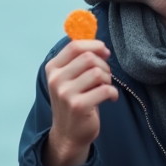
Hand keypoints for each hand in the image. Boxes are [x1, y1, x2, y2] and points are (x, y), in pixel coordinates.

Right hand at [43, 39, 118, 165]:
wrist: (68, 134)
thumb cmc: (73, 101)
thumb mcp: (69, 78)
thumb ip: (78, 58)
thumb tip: (93, 31)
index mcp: (53, 68)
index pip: (75, 45)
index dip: (94, 45)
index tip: (104, 52)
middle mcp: (56, 79)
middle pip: (89, 58)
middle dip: (104, 64)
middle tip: (106, 76)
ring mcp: (66, 93)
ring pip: (98, 73)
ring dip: (109, 79)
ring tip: (107, 87)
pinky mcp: (79, 106)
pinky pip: (105, 89)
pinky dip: (113, 93)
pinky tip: (110, 98)